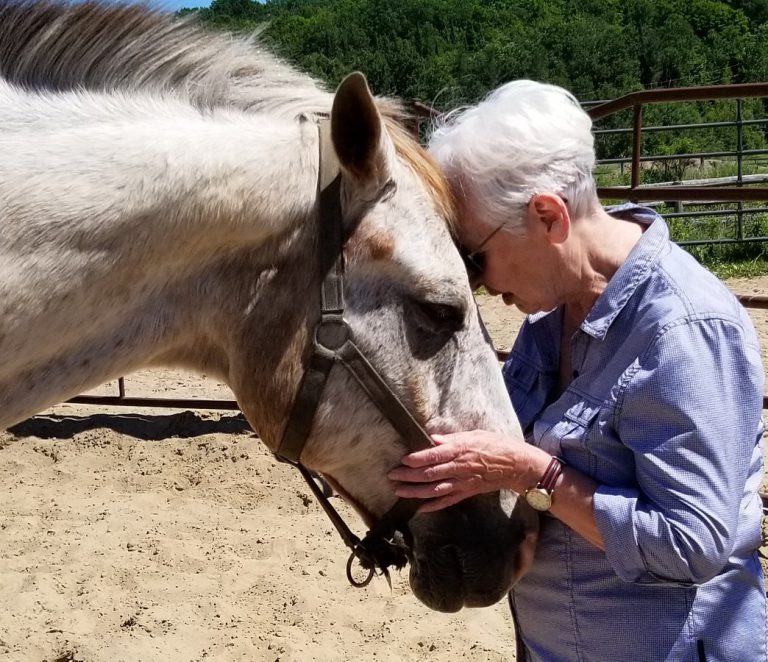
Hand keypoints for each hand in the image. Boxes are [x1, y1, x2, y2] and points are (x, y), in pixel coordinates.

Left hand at [388, 430, 539, 512]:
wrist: (516, 465)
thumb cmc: (496, 444)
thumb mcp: (475, 434)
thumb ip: (452, 438)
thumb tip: (432, 439)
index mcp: (461, 450)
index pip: (435, 455)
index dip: (418, 459)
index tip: (403, 460)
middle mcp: (459, 468)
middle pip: (430, 473)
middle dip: (409, 476)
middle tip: (392, 476)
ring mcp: (463, 483)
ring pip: (435, 489)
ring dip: (415, 491)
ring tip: (399, 491)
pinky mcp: (467, 492)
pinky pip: (448, 501)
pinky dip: (434, 506)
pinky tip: (420, 508)